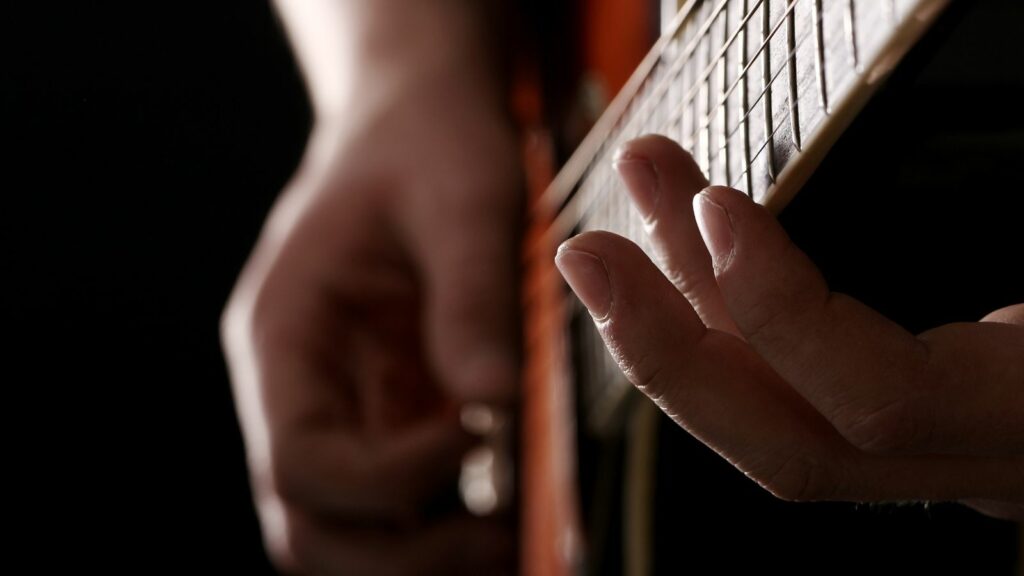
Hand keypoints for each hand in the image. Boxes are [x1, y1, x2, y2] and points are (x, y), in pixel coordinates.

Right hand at [221, 5, 521, 571]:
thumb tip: (494, 405)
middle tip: (503, 539)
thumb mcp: (462, 199)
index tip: (480, 434)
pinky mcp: (385, 418)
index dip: (389, 479)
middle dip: (401, 554)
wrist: (417, 126)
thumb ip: (471, 299)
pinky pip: (397, 509)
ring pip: (344, 536)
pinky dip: (445, 532)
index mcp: (285, 331)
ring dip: (422, 558)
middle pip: (307, 526)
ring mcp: (339, 410)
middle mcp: (296, 387)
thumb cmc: (430, 145)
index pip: (300, 459)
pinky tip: (509, 514)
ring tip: (513, 539)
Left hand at [556, 135, 1023, 519]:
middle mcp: (985, 460)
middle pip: (793, 447)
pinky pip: (814, 386)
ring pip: (788, 408)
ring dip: (694, 306)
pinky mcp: (937, 420)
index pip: (888, 406)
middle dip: (669, 350)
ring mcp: (959, 452)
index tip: (716, 212)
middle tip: (588, 254)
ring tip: (634, 211)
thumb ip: (982, 272)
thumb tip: (771, 213)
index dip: (783, 313)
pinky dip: (747, 319)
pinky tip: (699, 255)